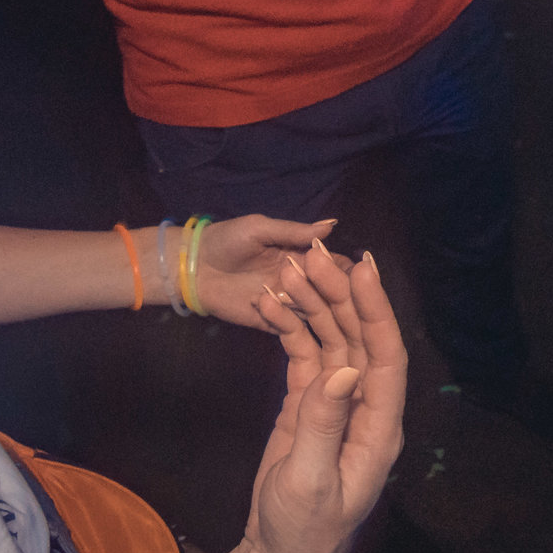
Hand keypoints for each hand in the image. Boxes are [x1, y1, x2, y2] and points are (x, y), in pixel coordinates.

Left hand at [185, 215, 341, 331]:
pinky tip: (288, 312)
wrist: (193, 267)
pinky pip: (287, 326)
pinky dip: (289, 320)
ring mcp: (284, 304)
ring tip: (314, 300)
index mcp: (299, 256)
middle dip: (335, 290)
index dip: (344, 267)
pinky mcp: (269, 322)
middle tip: (341, 291)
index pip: (332, 264)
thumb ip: (294, 231)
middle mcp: (297, 282)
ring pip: (311, 310)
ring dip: (315, 306)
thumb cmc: (227, 241)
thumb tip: (332, 225)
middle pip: (327, 290)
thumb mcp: (260, 229)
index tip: (359, 271)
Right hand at [240, 245, 406, 552]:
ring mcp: (336, 404)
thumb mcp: (311, 482)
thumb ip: (324, 425)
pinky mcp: (307, 405)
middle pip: (357, 337)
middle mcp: (364, 408)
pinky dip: (289, 326)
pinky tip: (270, 301)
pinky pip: (303, 355)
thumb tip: (342, 370)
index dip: (376, 309)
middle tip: (310, 254)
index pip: (385, 356)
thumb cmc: (303, 531)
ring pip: (330, 339)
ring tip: (286, 269)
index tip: (361, 266)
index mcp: (378, 427)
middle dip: (338, 293)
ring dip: (312, 303)